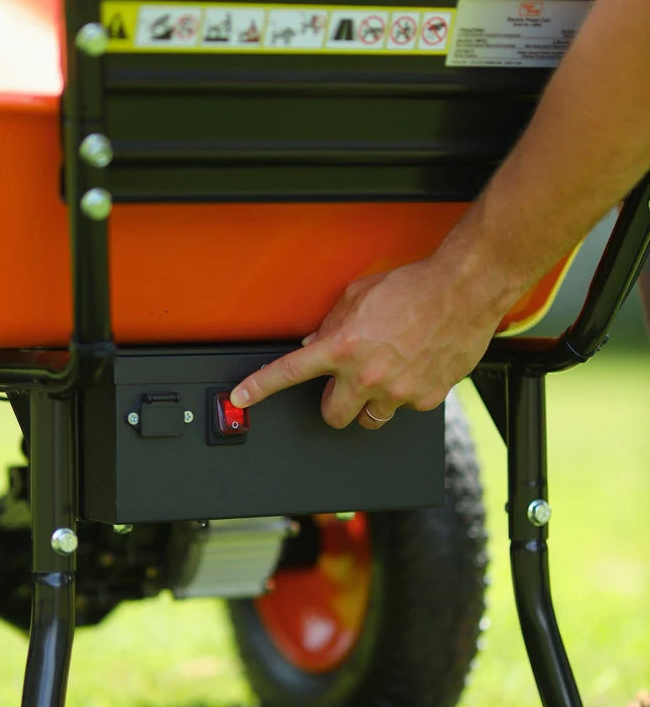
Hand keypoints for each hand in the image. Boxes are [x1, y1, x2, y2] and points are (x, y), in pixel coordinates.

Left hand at [230, 244, 511, 428]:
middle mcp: (366, 375)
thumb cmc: (413, 287)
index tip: (242, 397)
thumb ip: (332, 324)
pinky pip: (405, 409)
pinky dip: (404, 395)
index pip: (289, 372)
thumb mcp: (358, 296)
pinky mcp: (425, 398)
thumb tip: (315, 344)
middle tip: (344, 387)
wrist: (463, 289)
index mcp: (343, 347)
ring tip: (383, 377)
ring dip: (369, 403)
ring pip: (369, 419)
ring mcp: (396, 391)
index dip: (260, 388)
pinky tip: (413, 370)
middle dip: (333, 405)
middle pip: (332, 416)